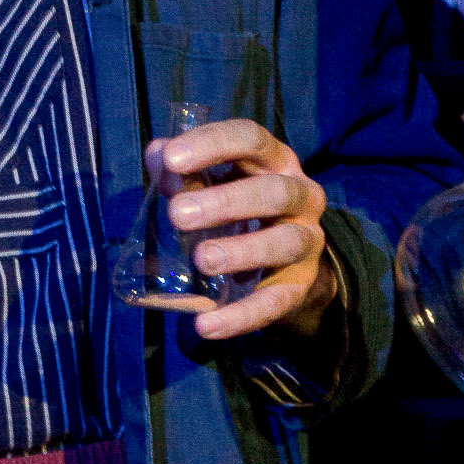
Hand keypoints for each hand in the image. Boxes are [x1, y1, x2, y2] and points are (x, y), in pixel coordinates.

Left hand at [150, 116, 337, 344]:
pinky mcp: (301, 286)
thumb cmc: (237, 210)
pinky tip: (207, 325)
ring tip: (201, 260)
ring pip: (283, 243)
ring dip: (242, 251)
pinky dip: (241, 316)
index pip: (250, 138)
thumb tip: (157, 155)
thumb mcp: (210, 185)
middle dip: (225, 202)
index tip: (171, 159)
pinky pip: (275, 302)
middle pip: (272, 192)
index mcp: (274, 160)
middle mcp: (301, 195)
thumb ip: (182, 172)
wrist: (282, 264)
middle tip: (178, 214)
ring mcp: (306, 241)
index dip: (212, 144)